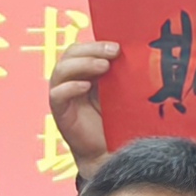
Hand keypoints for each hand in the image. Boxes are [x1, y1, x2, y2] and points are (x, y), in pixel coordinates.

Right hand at [47, 40, 113, 166]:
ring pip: (61, 70)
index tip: (119, 46)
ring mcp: (64, 95)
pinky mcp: (60, 112)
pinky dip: (69, 87)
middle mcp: (72, 80)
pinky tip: (85, 86)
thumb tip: (138, 52)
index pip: (84, 48)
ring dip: (82, 64)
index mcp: (86, 72)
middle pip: (70, 54)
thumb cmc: (119, 121)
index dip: (98, 44)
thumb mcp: (122, 91)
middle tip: (114, 52)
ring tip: (104, 66)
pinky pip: (57, 95)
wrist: (111, 151)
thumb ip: (122, 73)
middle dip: (92, 50)